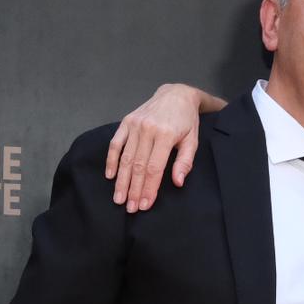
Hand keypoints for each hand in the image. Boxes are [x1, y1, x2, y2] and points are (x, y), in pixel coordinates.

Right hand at [105, 84, 203, 211]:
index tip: (144, 205)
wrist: (176, 94)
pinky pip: (115, 143)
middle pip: (137, 166)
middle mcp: (148, 129)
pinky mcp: (126, 122)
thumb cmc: (186, 121)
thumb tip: (178, 182)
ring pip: (125, 158)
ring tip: (119, 198)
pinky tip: (110, 176)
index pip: (154, 168)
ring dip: (121, 180)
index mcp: (166, 135)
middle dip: (133, 189)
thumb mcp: (192, 140)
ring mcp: (134, 125)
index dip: (148, 188)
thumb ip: (185, 162)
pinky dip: (111, 160)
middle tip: (130, 208)